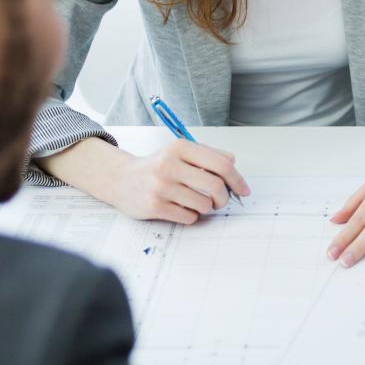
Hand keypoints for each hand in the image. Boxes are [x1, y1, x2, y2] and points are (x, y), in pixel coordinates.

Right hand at [104, 140, 248, 224]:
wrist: (120, 179)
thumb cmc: (157, 166)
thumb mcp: (180, 152)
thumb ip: (207, 155)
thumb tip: (233, 164)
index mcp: (180, 148)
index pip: (221, 164)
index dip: (237, 180)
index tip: (244, 190)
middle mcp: (169, 165)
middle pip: (215, 186)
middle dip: (224, 198)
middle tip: (221, 202)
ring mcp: (161, 186)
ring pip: (204, 204)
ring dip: (206, 207)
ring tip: (195, 202)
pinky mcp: (154, 206)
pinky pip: (189, 217)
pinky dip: (191, 216)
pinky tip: (181, 208)